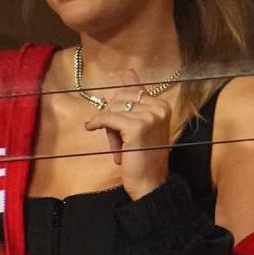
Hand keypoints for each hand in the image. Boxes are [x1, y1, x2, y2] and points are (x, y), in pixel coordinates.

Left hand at [84, 70, 171, 198]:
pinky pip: (107, 118)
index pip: (131, 90)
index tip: (113, 119)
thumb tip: (126, 71)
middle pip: (121, 97)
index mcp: (162, 104)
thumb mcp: (139, 124)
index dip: (117, 104)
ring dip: (108, 126)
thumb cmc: (142, 155)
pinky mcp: (137, 127)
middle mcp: (160, 107)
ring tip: (117, 145)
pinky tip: (91, 128)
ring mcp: (150, 116)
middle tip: (115, 136)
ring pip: (113, 109)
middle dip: (112, 113)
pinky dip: (97, 123)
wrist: (150, 182)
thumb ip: (134, 100)